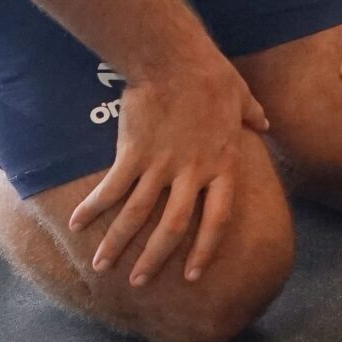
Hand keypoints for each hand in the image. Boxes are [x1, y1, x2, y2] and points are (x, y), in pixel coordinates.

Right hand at [68, 49, 270, 287]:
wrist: (173, 58)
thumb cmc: (210, 73)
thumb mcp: (241, 95)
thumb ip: (253, 115)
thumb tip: (265, 122)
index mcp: (222, 165)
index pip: (217, 219)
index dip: (205, 249)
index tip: (193, 275)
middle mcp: (192, 173)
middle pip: (174, 228)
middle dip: (155, 259)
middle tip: (139, 282)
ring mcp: (161, 165)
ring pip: (138, 216)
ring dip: (118, 243)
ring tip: (102, 267)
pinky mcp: (132, 153)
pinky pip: (112, 189)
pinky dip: (93, 208)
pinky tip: (76, 225)